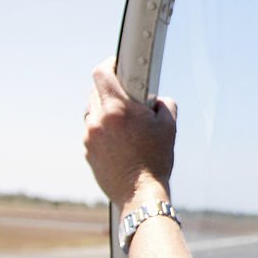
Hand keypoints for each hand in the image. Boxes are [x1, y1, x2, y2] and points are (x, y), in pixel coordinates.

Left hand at [83, 56, 176, 208]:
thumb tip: (157, 100)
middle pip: (95, 91)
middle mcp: (99, 120)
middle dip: (110, 90)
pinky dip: (102, 130)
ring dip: (105, 111)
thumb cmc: (156, 159)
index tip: (117, 65)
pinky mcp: (87, 151)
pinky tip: (119, 141)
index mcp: (118, 108)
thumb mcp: (169, 126)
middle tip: (127, 97)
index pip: (101, 72)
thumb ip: (164, 104)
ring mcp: (90, 136)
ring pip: (92, 112)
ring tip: (123, 122)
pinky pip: (92, 132)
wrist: (141, 193)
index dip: (109, 64)